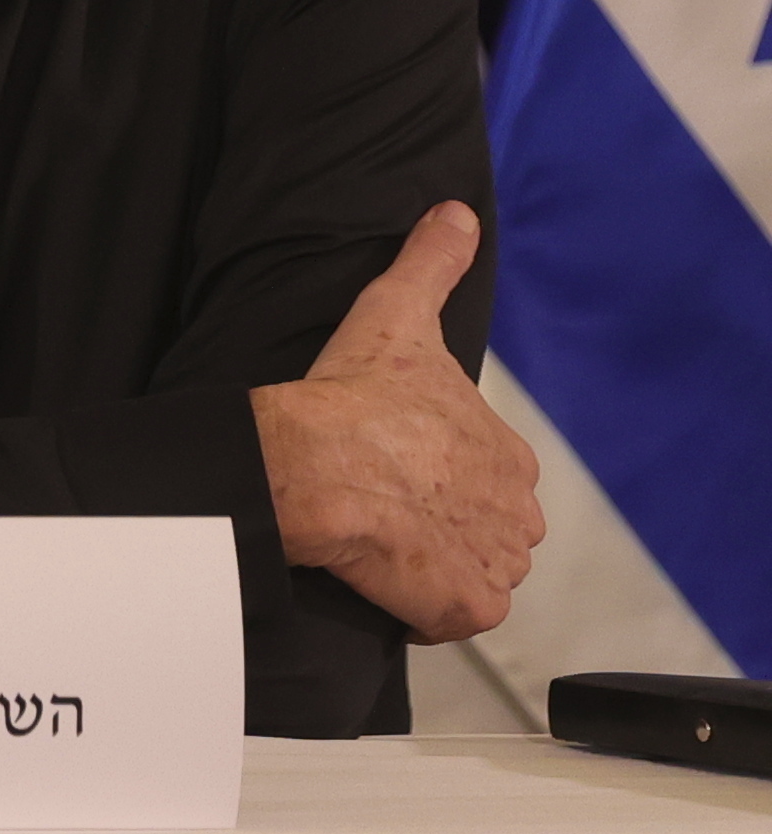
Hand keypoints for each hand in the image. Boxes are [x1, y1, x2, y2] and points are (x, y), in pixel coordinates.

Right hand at [249, 202, 542, 640]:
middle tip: (379, 514)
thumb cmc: (352, 396)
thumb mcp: (396, 315)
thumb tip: (456, 213)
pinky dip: (419, 613)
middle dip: (442, 531)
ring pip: (467, 576)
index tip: (390, 472)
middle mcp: (516, 515)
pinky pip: (448, 620)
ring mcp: (492, 564)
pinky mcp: (463, 608)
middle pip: (484, 534)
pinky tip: (380, 588)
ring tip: (374, 551)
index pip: (487, 481)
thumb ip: (432, 263)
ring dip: (429, 572)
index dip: (438, 480)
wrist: (317, 466)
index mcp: (509, 457)